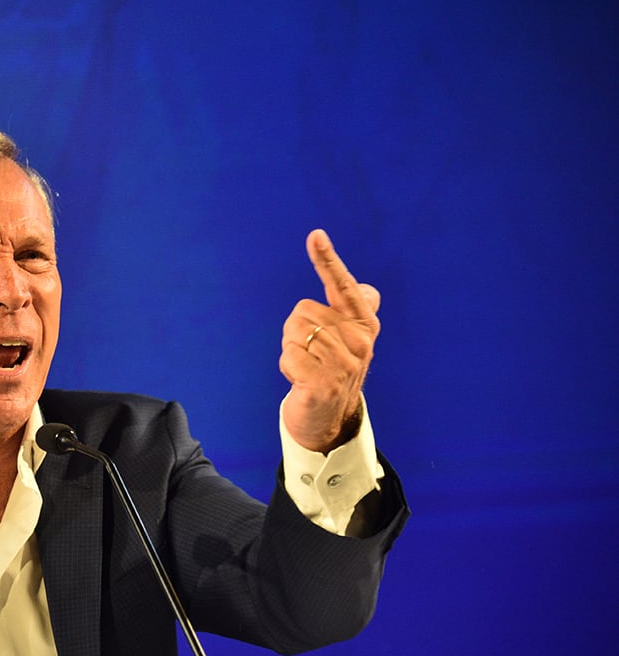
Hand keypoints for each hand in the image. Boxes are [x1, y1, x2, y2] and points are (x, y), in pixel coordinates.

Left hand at [279, 229, 380, 452]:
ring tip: (307, 367)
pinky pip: (288, 354)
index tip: (315, 235)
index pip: (343, 285)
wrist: (329, 419)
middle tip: (311, 354)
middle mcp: (360, 341)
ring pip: (294, 332)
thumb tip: (369, 289)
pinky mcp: (323, 383)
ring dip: (292, 350)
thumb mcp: (345, 340)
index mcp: (364, 324)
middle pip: (303, 310)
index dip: (328, 259)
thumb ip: (351, 312)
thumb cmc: (330, 370)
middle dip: (296, 331)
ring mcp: (344, 363)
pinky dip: (287, 365)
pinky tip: (300, 380)